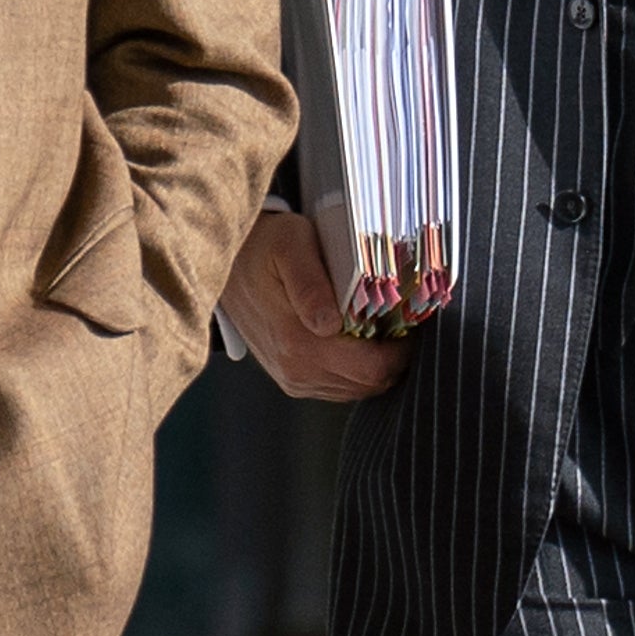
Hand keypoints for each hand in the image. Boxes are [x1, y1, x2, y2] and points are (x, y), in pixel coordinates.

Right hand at [225, 208, 406, 401]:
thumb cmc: (264, 248)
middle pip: (371, 383)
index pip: (374, 368)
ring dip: (375, 362)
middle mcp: (295, 369)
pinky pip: (339, 387)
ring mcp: (293, 379)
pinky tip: (356, 339)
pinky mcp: (292, 380)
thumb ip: (310, 284)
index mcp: (298, 341)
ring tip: (376, 326)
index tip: (408, 319)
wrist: (226, 264)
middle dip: (393, 355)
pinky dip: (356, 368)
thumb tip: (328, 323)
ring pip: (358, 389)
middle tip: (396, 320)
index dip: (402, 348)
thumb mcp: (291, 246)